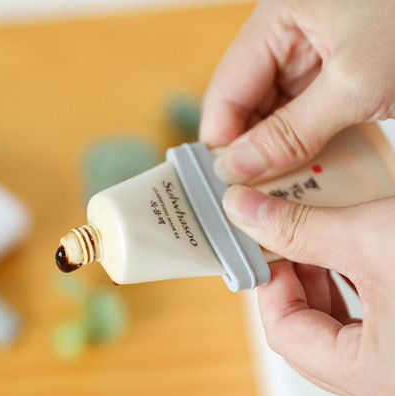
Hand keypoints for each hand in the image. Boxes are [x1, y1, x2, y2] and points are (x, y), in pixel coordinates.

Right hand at [200, 0, 394, 183]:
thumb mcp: (354, 84)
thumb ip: (288, 131)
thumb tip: (235, 168)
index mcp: (275, 20)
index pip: (225, 92)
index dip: (222, 142)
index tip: (228, 186)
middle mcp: (284, 39)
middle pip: (246, 108)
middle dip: (251, 152)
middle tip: (257, 196)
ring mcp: (308, 59)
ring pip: (273, 118)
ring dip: (278, 153)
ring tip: (284, 189)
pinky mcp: (330, 77)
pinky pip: (301, 118)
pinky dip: (303, 146)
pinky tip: (310, 169)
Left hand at [223, 185, 394, 395]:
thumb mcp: (369, 238)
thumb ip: (298, 227)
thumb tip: (242, 209)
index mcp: (371, 373)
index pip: (283, 333)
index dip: (268, 282)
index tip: (266, 244)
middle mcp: (385, 379)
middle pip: (308, 332)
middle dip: (295, 279)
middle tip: (290, 240)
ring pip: (338, 328)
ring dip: (323, 282)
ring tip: (323, 244)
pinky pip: (367, 323)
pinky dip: (352, 288)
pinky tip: (355, 259)